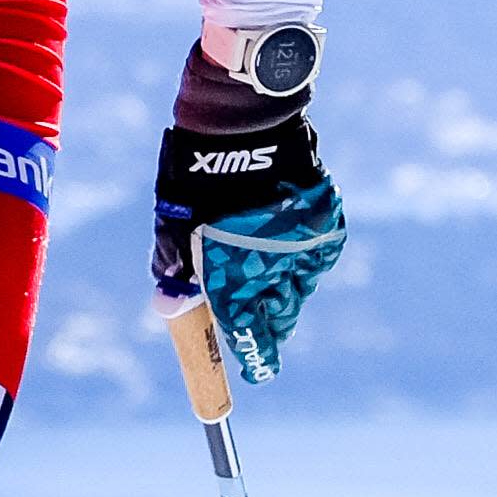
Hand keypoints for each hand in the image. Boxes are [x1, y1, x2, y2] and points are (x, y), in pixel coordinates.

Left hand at [152, 102, 344, 387]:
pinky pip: (315, 256)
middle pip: (280, 318)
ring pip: (299, 286)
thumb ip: (175, 271)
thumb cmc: (194, 179)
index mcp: (233, 279)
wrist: (242, 126)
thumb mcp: (173, 227)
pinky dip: (302, 255)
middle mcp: (274, 272)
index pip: (249, 336)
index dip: (255, 356)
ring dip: (285, 285)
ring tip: (266, 265)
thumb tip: (170, 307)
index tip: (259, 370)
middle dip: (271, 324)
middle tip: (265, 324)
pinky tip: (283, 237)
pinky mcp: (325, 226)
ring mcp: (304, 249)